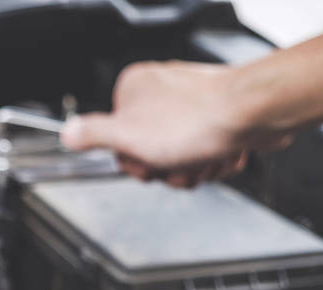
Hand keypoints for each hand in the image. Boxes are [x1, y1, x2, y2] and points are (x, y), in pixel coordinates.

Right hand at [61, 60, 292, 187]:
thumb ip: (92, 135)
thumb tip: (66, 134)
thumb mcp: (127, 136)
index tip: (146, 161)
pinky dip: (215, 158)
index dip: (134, 161)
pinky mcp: (219, 113)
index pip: (118, 140)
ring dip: (193, 167)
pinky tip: (222, 154)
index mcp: (134, 89)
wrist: (256, 113)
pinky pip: (206, 149)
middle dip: (167, 168)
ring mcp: (192, 102)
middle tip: (178, 163)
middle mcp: (162, 90)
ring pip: (180, 154)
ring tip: (204, 159)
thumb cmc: (197, 122)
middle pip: (149, 150)